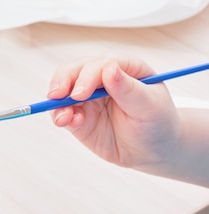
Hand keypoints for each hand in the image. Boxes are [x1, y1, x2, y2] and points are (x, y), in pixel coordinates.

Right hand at [47, 54, 180, 173]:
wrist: (153, 150)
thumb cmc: (158, 123)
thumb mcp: (150, 106)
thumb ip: (129, 89)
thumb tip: (109, 68)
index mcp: (124, 67)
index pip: (101, 63)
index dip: (88, 75)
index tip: (81, 93)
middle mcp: (102, 78)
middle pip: (74, 70)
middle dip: (63, 81)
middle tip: (57, 96)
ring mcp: (87, 96)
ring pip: (63, 90)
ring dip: (57, 102)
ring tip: (62, 117)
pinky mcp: (78, 115)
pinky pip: (62, 112)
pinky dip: (59, 116)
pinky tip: (66, 122)